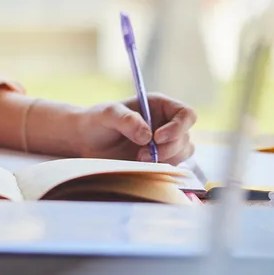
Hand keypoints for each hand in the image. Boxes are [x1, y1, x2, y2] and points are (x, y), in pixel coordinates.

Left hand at [71, 94, 195, 164]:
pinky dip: (161, 168)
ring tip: (139, 159)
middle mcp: (167, 123)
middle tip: (141, 154)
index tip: (157, 138)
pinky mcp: (160, 159)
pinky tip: (141, 165)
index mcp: (159, 106)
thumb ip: (126, 120)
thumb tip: (147, 135)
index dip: (178, 127)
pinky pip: (173, 166)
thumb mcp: (107, 114)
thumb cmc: (97, 121)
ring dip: (165, 159)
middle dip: (167, 149)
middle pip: (185, 137)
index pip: (186, 114)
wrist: (87, 142)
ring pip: (183, 153)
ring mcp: (165, 142)